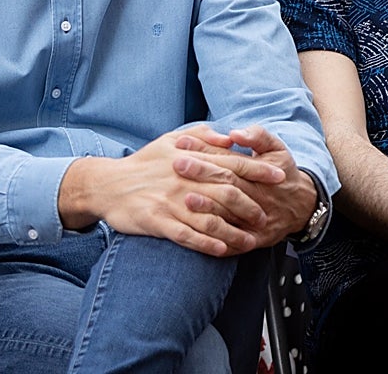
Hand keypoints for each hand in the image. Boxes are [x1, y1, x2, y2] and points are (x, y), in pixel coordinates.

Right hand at [61, 128, 281, 256]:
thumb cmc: (143, 163)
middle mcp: (183, 179)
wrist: (107, 184)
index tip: (279, 176)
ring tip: (251, 241)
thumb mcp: (170, 140)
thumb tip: (230, 138)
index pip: (230, 163)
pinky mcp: (157, 221)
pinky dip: (207, 244)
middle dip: (251, 205)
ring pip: (210, 218)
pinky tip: (223, 251)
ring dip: (234, 231)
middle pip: (226, 192)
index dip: (257, 169)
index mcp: (188, 158)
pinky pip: (187, 236)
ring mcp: (170, 202)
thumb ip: (202, 136)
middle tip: (267, 216)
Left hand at [174, 125, 316, 248]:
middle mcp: (258, 198)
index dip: (206, 151)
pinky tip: (194, 232)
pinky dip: (213, 239)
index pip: (230, 161)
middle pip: (228, 185)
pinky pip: (232, 242)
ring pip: (229, 215)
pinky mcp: (253, 240)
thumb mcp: (276, 148)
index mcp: (261, 174)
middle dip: (201, 175)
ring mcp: (255, 221)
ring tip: (184, 198)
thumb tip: (235, 133)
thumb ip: (257, 136)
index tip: (182, 143)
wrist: (302, 207)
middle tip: (177, 164)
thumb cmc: (282, 172)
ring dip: (207, 208)